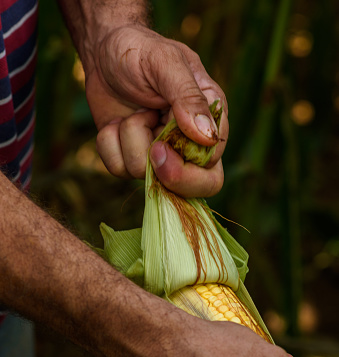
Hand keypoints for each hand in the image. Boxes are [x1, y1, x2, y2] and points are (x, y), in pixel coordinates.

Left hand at [85, 25, 228, 196]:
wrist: (103, 54)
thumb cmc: (140, 51)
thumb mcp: (166, 64)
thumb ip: (188, 97)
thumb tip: (207, 137)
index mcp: (209, 120)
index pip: (212, 166)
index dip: (188, 168)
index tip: (160, 146)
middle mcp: (188, 142)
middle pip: (194, 187)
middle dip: (167, 175)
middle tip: (151, 149)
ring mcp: (160, 153)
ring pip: (147, 177)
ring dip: (130, 140)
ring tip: (133, 113)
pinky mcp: (131, 157)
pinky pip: (119, 170)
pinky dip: (109, 145)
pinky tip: (115, 124)